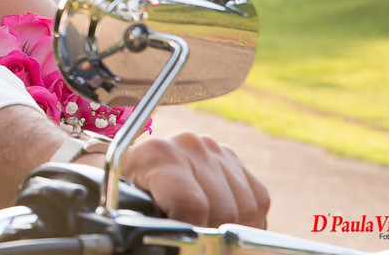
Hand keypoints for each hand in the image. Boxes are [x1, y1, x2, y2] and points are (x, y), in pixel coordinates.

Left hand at [119, 131, 268, 227]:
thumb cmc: (129, 195)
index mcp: (158, 154)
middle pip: (224, 210)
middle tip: (197, 242)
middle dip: (213, 236)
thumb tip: (178, 238)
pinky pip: (258, 199)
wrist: (133, 170)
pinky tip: (222, 222)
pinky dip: (248, 220)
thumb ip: (156, 224)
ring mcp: (214, 149)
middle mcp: (189, 145)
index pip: (192, 205)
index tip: (183, 245)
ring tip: (206, 232)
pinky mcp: (233, 159)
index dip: (192, 234)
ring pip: (246, 208)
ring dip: (232, 229)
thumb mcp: (132, 208)